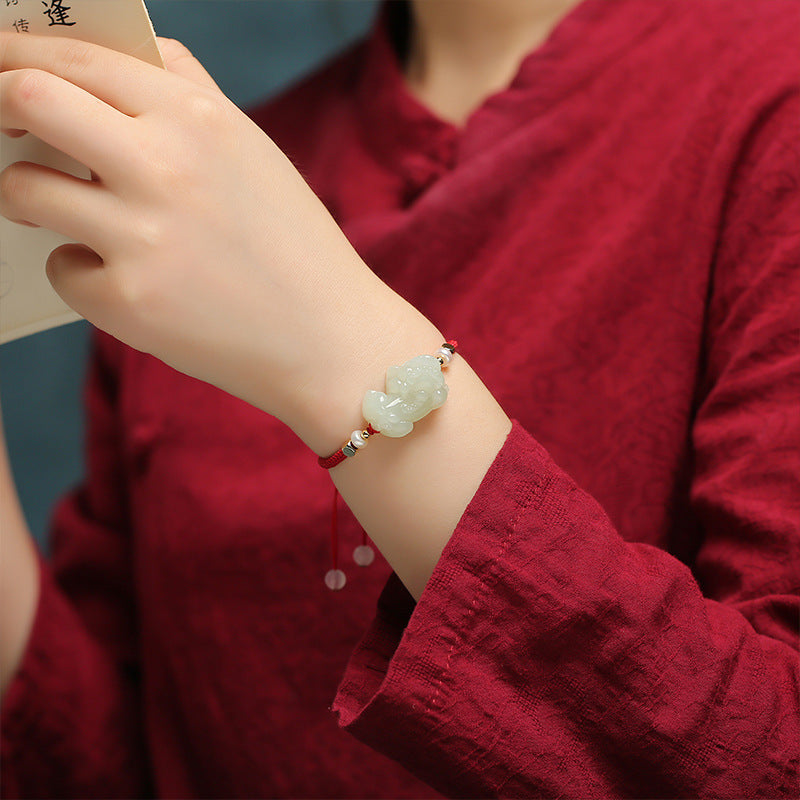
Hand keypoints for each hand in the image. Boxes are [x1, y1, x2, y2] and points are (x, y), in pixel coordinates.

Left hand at [0, 34, 425, 441]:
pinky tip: (128, 283)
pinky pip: (63, 270)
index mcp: (201, 119)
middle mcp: (167, 166)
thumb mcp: (254, 153)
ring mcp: (144, 236)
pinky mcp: (130, 302)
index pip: (79, 56)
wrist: (331, 340)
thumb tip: (125, 53)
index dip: (16, 50)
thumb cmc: (295, 247)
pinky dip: (81, 273)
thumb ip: (190, 93)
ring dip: (28, 196)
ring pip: (24, 188)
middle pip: (30, 96)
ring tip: (63, 215)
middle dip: (0, 105)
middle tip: (4, 125)